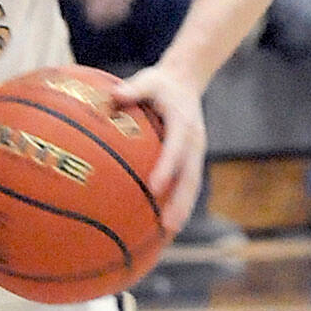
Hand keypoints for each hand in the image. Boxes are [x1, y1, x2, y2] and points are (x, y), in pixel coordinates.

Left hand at [113, 62, 205, 234]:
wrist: (186, 81)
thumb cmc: (160, 83)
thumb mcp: (148, 80)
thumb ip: (133, 89)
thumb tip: (114, 95)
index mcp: (183, 122)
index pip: (176, 147)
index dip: (167, 167)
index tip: (154, 186)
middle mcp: (194, 140)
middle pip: (190, 175)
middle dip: (181, 200)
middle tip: (168, 223)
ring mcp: (195, 151)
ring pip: (192, 183)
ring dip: (183, 207)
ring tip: (170, 230)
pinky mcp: (191, 158)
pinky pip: (187, 182)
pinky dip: (180, 201)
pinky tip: (166, 222)